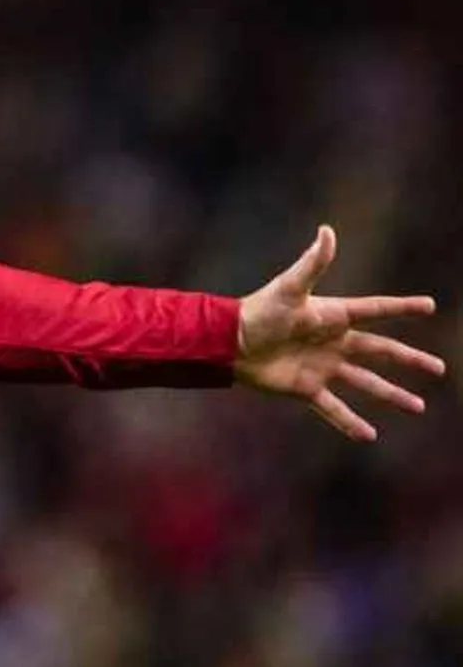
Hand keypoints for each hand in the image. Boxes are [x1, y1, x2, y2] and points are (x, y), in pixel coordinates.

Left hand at [236, 224, 445, 440]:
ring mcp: (322, 368)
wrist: (227, 343)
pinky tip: (370, 435)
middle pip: (382, 352)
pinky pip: (333, 409)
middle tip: (439, 368)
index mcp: (334, 317)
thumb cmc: (258, 311)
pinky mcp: (306, 389)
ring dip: (392, 395)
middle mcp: (333, 343)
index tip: (429, 306)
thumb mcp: (289, 288)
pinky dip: (350, 423)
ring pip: (366, 383)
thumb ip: (313, 263)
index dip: (402, 308)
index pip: (376, 311)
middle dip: (410, 359)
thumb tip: (327, 231)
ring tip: (418, 406)